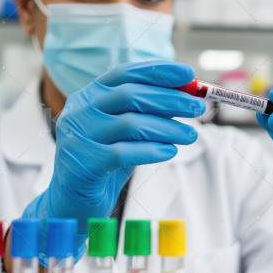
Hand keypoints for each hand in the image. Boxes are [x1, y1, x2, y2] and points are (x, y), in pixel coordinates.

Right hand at [22, 61, 204, 259]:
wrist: (74, 201)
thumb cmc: (106, 162)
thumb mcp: (127, 132)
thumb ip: (149, 112)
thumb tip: (187, 96)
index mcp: (90, 95)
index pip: (126, 73)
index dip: (159, 71)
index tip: (190, 74)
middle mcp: (80, 110)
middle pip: (131, 95)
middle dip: (170, 99)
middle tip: (198, 107)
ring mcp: (78, 136)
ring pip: (130, 124)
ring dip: (167, 127)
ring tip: (190, 135)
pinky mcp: (82, 163)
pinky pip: (123, 153)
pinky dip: (151, 151)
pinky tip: (170, 152)